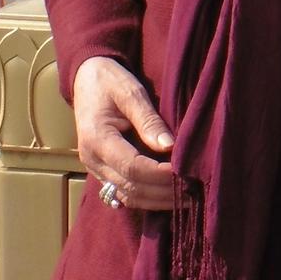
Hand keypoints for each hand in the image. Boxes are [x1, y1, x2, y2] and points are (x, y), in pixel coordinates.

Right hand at [74, 56, 174, 211]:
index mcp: (97, 139)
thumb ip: (148, 120)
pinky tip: (168, 195)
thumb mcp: (130, 92)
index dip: (160, 174)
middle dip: (163, 192)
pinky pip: (124, 193)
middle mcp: (92, 160)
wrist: (86, 79)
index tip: (186, 172)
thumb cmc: (109, 81)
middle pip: (131, 188)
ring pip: (128, 197)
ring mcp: (95, 169)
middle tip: (194, 190)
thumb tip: (169, 146)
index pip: (133, 167)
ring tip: (186, 198)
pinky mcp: (102, 172)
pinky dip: (147, 197)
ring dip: (157, 200)